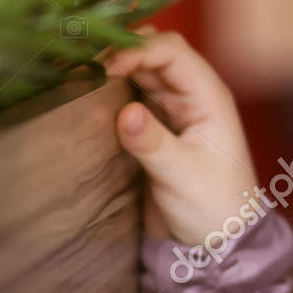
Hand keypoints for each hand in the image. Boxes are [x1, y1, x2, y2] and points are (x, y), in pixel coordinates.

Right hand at [101, 27, 256, 247]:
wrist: (216, 242)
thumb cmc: (213, 207)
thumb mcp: (182, 176)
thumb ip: (153, 144)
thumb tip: (125, 112)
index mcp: (209, 97)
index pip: (173, 53)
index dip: (137, 50)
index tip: (103, 66)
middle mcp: (191, 96)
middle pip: (154, 53)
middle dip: (120, 50)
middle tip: (82, 61)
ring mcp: (171, 110)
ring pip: (138, 72)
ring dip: (111, 68)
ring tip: (76, 71)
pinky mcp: (153, 128)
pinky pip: (129, 96)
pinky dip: (108, 91)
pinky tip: (84, 93)